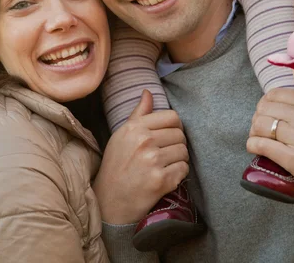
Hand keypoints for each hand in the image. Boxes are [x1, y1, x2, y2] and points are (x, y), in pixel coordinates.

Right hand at [93, 90, 188, 223]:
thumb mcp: (122, 135)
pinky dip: (179, 174)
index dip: (175, 126)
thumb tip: (148, 92)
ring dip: (179, 159)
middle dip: (177, 144)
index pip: (172, 116)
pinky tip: (167, 177)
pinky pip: (183, 169)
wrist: (110, 201)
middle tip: (166, 153)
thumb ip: (139, 114)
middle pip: (180, 134)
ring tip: (165, 165)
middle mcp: (144, 141)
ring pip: (184, 151)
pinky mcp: (161, 180)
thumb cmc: (116, 165)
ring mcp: (153, 160)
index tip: (169, 135)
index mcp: (135, 127)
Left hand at [247, 88, 293, 204]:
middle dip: (257, 118)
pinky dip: (252, 145)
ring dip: (253, 132)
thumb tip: (279, 105)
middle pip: (264, 109)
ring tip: (256, 138)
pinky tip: (253, 148)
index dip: (264, 104)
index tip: (264, 113)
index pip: (274, 95)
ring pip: (260, 125)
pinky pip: (263, 145)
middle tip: (259, 129)